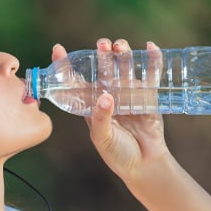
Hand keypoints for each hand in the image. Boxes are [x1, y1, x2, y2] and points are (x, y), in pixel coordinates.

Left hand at [51, 39, 172, 181]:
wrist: (144, 166)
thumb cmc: (118, 155)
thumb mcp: (102, 139)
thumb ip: (101, 119)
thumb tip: (106, 96)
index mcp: (91, 104)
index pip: (75, 81)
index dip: (66, 66)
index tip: (58, 50)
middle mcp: (109, 95)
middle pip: (104, 69)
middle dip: (102, 55)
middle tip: (102, 45)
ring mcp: (129, 93)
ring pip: (125, 67)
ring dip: (123, 53)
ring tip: (120, 46)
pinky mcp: (148, 96)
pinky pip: (151, 74)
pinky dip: (152, 60)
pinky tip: (150, 48)